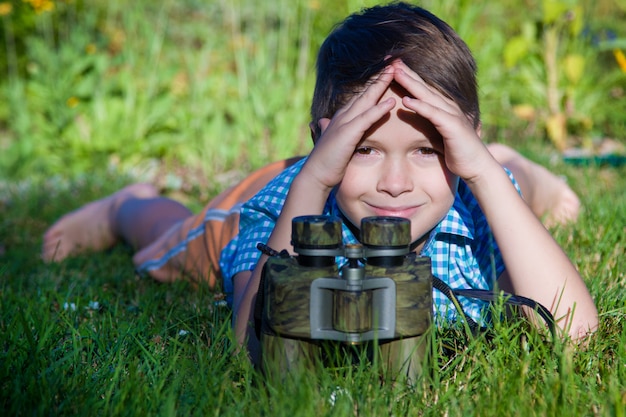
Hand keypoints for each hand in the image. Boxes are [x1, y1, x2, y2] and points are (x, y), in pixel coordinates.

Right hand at [301, 66, 396, 190]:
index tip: (388, 70)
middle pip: (366, 91)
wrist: (315, 175)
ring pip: (367, 99)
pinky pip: (366, 119)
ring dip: (381, 85)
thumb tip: (323, 122)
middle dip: (380, 75)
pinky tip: (391, 101)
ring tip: (395, 71)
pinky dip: (379, 109)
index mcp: (342, 117)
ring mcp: (345, 123)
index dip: (375, 82)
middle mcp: (343, 116)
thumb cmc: (326, 162)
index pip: (362, 95)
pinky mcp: (348, 134)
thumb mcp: (331, 141)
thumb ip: (329, 129)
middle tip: (395, 60)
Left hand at [391, 60, 495, 182]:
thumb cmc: (457, 152)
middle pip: (423, 85)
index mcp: (443, 107)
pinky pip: (433, 114)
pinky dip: (420, 106)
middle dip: (406, 72)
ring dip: (410, 83)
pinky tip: (406, 100)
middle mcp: (448, 106)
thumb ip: (430, 123)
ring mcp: (451, 114)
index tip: (390, 65)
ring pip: (427, 95)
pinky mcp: (452, 126)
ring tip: (395, 72)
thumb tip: (415, 118)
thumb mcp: (440, 134)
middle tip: (390, 59)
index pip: (422, 87)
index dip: (407, 75)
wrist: (477, 166)